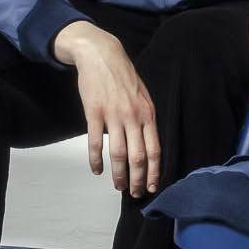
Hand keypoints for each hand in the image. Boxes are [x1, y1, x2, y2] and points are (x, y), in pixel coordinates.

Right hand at [53, 21, 160, 196]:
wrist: (102, 55)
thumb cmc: (124, 77)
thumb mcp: (143, 96)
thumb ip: (146, 120)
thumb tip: (148, 145)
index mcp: (148, 114)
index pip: (154, 150)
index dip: (154, 172)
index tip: (152, 187)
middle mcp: (133, 117)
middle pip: (138, 157)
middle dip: (137, 180)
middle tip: (134, 193)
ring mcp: (113, 115)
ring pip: (118, 154)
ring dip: (118, 174)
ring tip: (117, 185)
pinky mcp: (94, 113)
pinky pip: (96, 143)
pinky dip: (96, 160)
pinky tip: (97, 170)